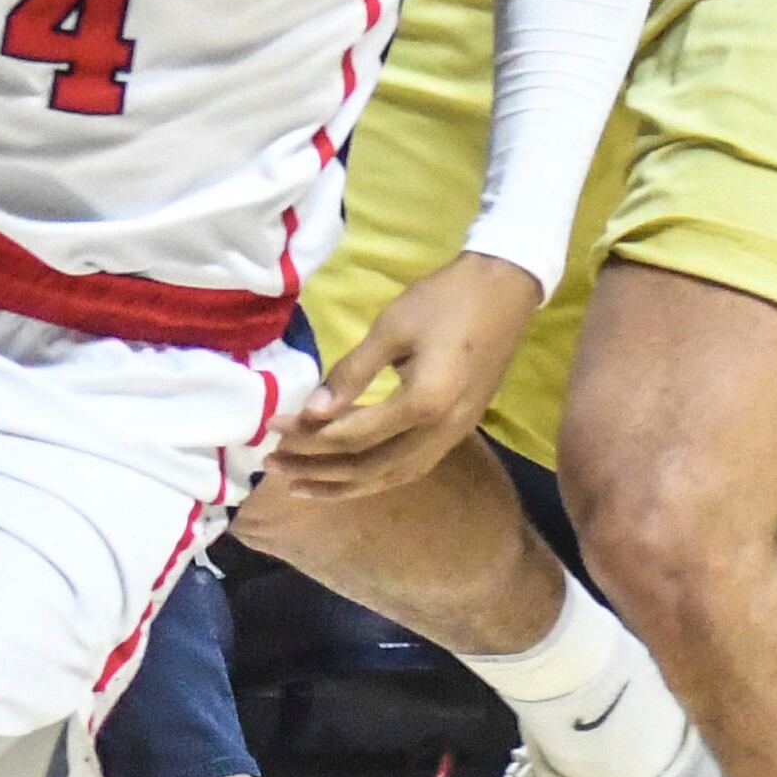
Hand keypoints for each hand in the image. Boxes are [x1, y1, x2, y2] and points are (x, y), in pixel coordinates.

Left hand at [258, 254, 542, 506]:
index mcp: (423, 404)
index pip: (352, 435)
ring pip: (391, 476)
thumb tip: (310, 411)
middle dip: (317, 470)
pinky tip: (350, 477)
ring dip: (344, 484)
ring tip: (302, 487)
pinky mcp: (459, 430)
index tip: (271, 427)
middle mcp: (440, 432)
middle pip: (369, 467)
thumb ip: (351, 372)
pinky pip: (410, 467)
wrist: (505, 288)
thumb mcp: (392, 327)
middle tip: (273, 466)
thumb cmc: (446, 299)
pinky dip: (375, 477)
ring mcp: (454, 435)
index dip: (307, 435)